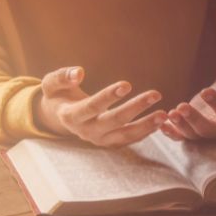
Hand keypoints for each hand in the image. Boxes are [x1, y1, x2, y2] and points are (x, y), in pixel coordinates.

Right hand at [35, 66, 163, 147]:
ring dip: (146, 125)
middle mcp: (85, 131)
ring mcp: (98, 140)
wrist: (59, 116)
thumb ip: (62, 77)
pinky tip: (160, 121)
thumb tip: (79, 72)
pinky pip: (129, 140)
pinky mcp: (109, 143)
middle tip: (155, 94)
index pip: (92, 107)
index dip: (108, 96)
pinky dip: (145, 132)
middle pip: (113, 121)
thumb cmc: (58, 95)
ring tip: (164, 114)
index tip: (127, 84)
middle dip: (135, 108)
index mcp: (71, 116)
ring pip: (125, 135)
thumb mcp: (51, 83)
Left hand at [159, 73, 215, 139]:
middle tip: (182, 106)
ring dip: (180, 126)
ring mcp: (206, 133)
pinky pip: (181, 136)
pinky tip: (161, 124)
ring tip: (170, 112)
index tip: (205, 90)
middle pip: (208, 131)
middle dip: (194, 120)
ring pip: (193, 135)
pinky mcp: (192, 130)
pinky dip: (171, 132)